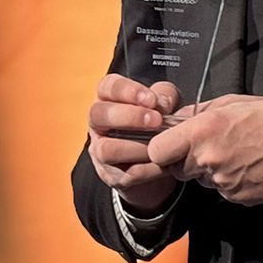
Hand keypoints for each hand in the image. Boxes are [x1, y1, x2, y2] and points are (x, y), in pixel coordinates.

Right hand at [86, 74, 184, 213]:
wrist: (162, 159)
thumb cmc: (158, 123)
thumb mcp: (166, 103)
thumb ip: (165, 96)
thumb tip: (163, 104)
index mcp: (110, 99)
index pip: (107, 87)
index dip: (127, 91)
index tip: (151, 99)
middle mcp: (99, 123)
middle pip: (97, 115)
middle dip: (129, 117)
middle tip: (156, 120)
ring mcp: (100, 150)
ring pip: (105, 149)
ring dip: (136, 147)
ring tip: (159, 146)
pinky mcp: (111, 175)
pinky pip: (123, 174)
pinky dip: (147, 169)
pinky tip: (163, 163)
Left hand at [147, 94, 262, 205]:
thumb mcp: (231, 102)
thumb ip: (198, 112)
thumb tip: (177, 119)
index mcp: (203, 131)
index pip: (157, 151)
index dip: (161, 149)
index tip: (169, 145)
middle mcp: (208, 159)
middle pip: (176, 169)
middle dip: (185, 160)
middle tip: (208, 147)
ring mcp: (222, 182)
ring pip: (200, 180)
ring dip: (209, 170)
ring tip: (235, 153)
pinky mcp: (235, 197)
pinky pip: (221, 190)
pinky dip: (229, 180)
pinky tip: (245, 165)